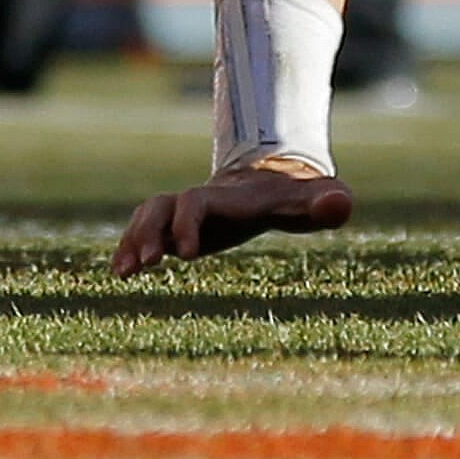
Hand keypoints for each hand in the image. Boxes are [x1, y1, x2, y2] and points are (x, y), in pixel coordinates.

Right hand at [110, 158, 352, 277]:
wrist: (272, 184)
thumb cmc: (295, 199)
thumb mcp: (315, 201)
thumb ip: (328, 203)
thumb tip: (340, 205)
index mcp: (230, 197)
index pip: (197, 200)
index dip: (187, 223)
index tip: (186, 256)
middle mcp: (202, 200)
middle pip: (162, 205)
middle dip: (148, 232)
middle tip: (144, 266)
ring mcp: (186, 211)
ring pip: (148, 215)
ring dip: (132, 240)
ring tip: (123, 274)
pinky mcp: (178, 225)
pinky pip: (145, 229)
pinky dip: (130, 246)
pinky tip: (120, 273)